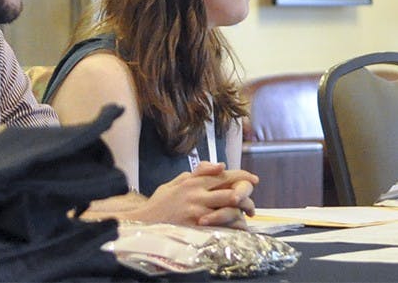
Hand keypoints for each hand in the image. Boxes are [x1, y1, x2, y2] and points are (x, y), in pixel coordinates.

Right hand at [125, 163, 258, 229]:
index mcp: (194, 181)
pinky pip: (220, 227)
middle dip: (246, 199)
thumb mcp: (177, 181)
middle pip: (231, 192)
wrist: (143, 222)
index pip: (224, 175)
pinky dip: (231, 229)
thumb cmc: (160, 203)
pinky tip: (236, 231)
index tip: (254, 180)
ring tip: (245, 220)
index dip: (243, 176)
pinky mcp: (194, 226)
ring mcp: (196, 211)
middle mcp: (197, 194)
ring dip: (241, 215)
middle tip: (251, 207)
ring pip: (228, 210)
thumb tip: (219, 165)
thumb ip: (198, 173)